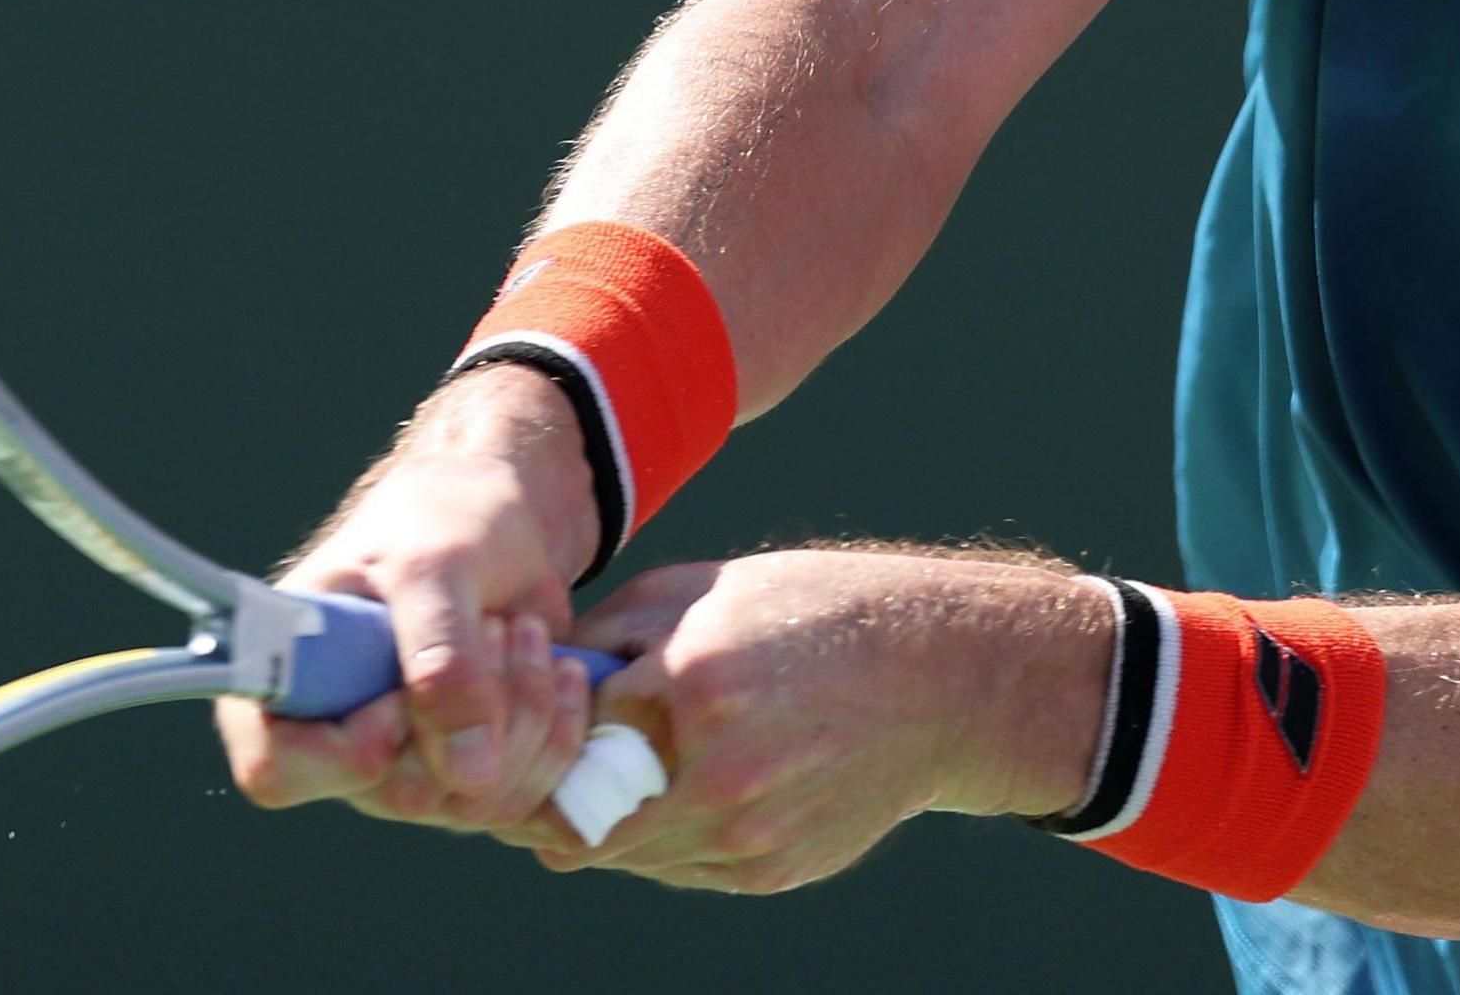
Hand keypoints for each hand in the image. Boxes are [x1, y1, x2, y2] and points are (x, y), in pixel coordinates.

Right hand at [215, 365, 603, 829]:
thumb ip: (441, 659)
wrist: (499, 524)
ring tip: (526, 630)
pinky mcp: (471, 777)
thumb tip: (468, 775)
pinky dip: (557, 732)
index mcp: (287, 680)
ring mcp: (407, 768)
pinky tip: (561, 669)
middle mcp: (339, 742)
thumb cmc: (439, 525)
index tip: (399, 693)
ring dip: (524, 711)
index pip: (277, 771)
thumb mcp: (433, 567)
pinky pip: (524, 798)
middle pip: (404, 793)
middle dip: (473, 704)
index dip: (345, 751)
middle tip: (495, 623)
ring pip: (475, 800)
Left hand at [516, 549, 1110, 894]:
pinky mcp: (769, 870)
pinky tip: (680, 790)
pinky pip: (677, 869)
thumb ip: (610, 635)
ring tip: (616, 772)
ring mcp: (744, 832)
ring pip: (621, 854)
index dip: (527, 731)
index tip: (518, 723)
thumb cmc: (813, 612)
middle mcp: (714, 771)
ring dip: (602, 821)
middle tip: (540, 768)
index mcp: (689, 684)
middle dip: (549, 794)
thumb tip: (534, 677)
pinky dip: (660, 838)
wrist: (942, 679)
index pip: (556, 738)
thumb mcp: (703, 589)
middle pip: (575, 816)